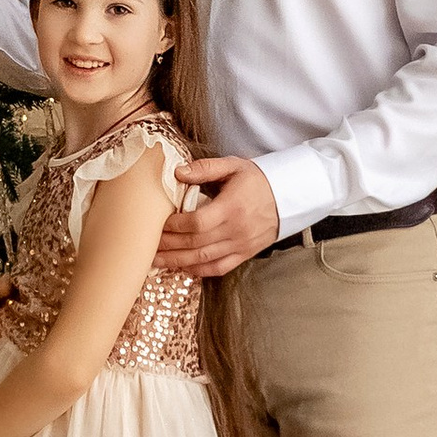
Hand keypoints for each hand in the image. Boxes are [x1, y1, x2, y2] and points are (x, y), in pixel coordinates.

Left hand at [157, 158, 280, 278]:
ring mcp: (242, 245)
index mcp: (232, 208)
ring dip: (178, 262)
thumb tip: (177, 172)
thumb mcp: (233, 166)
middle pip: (196, 243)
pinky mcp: (245, 254)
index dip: (174, 227)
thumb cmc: (258, 180)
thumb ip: (204, 168)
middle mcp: (237, 230)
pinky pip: (219, 268)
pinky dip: (199, 271)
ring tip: (155, 261)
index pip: (197, 223)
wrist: (290, 196)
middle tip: (146, 245)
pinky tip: (182, 268)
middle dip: (169, 246)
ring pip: (204, 259)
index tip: (157, 224)